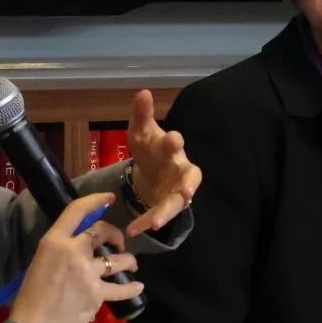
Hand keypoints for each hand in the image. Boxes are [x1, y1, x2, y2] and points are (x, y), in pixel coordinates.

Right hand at [8, 194, 141, 322]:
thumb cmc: (30, 298)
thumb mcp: (40, 263)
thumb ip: (60, 251)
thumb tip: (79, 247)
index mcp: (53, 242)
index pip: (77, 211)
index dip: (96, 201)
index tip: (110, 198)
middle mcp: (73, 252)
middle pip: (103, 232)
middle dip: (115, 236)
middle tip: (118, 244)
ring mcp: (87, 273)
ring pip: (119, 260)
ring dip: (128, 261)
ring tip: (131, 265)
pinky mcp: (97, 294)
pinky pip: (121, 288)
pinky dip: (131, 288)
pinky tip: (137, 287)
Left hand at [125, 89, 201, 236]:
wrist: (151, 170)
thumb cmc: (150, 148)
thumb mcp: (141, 131)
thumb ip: (142, 114)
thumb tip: (143, 92)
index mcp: (171, 149)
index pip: (176, 143)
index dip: (175, 141)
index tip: (174, 139)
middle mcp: (179, 171)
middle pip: (188, 179)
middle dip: (187, 186)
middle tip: (186, 194)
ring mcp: (175, 191)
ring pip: (175, 204)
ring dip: (166, 213)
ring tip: (154, 223)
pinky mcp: (166, 207)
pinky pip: (158, 216)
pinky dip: (146, 223)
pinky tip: (133, 230)